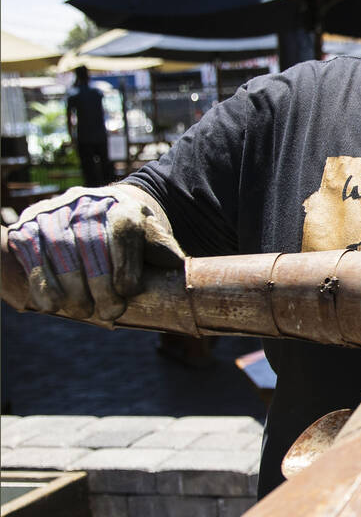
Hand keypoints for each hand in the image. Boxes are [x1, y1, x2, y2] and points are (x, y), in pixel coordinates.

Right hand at [5, 184, 183, 320]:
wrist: (102, 212)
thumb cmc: (133, 237)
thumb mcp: (155, 240)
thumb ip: (165, 252)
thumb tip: (175, 266)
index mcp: (122, 207)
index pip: (122, 236)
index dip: (125, 268)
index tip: (127, 293)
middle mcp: (86, 204)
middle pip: (91, 246)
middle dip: (100, 286)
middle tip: (108, 312)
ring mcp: (54, 212)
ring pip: (61, 253)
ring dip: (71, 289)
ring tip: (83, 311)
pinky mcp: (29, 225)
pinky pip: (33, 257)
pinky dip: (43, 284)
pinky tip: (53, 305)